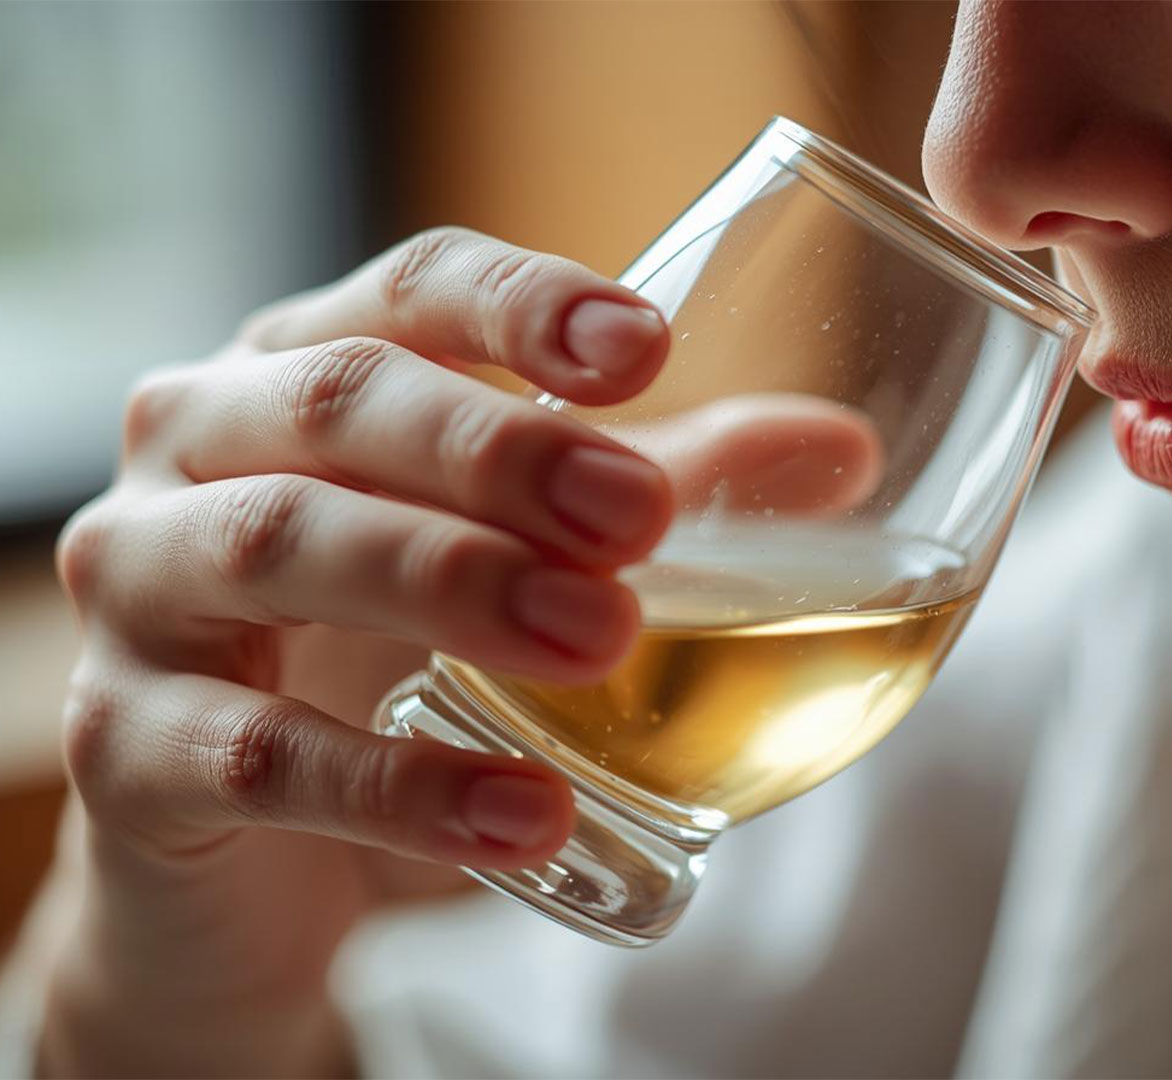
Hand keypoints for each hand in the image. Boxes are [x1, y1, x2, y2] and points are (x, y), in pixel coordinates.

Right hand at [36, 228, 682, 1077]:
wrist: (250, 859)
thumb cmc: (386, 662)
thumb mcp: (525, 560)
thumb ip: (671, 492)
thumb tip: (841, 451)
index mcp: (303, 373)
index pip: (406, 292)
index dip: (521, 304)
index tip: (644, 348)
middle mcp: (201, 450)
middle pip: (343, 401)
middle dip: (502, 450)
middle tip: (642, 520)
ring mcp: (141, 591)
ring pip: (282, 547)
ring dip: (454, 586)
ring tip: (601, 641)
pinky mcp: (121, 748)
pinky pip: (258, 755)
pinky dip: (400, 786)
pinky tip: (524, 816)